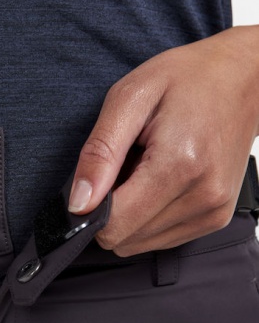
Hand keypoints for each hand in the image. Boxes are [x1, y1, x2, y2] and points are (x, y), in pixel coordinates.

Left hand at [68, 25, 258, 255]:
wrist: (242, 78)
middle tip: (125, 167)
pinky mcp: (215, 219)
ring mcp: (213, 212)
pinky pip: (161, 239)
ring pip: (139, 244)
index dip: (91, 208)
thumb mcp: (129, 98)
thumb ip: (100, 153)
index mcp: (180, 164)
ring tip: (146, 170)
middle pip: (124, 239)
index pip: (114, 225)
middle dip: (112, 209)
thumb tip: (79, 204)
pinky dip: (149, 217)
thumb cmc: (186, 79)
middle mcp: (203, 196)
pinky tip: (160, 183)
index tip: (96, 179)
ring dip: (131, 215)